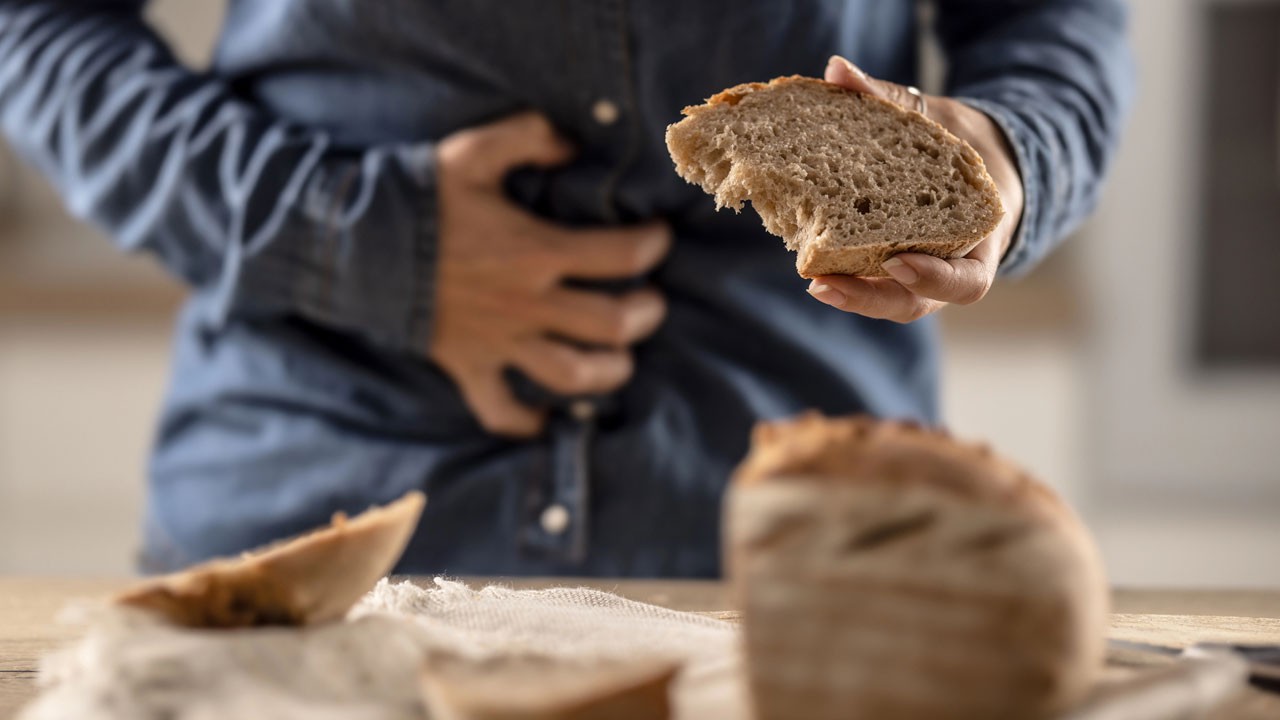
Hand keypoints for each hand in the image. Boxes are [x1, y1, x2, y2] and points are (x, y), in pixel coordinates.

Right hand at [433, 113, 670, 436]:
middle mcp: (526, 303)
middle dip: (645, 314)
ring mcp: (498, 341)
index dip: (653, 245)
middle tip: (648, 301)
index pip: (622, 255)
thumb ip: (530, 138)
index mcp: (535, 251)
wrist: (350, 244)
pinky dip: (526, 422)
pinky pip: (500, 412)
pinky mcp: (468, 366)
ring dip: (608, 371)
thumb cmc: (417, 196)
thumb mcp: (473, 151)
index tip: (658, 237)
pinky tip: (547, 417)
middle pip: (612, 325)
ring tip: (619, 357)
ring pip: (572, 375)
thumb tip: (574, 145)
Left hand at [806, 56, 1024, 321]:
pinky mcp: (890, 267)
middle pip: (914, 302)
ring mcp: (919, 273)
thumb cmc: (960, 144)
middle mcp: (950, 267)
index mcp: (980, 240)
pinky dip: (842, 271)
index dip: (933, 277)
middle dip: (870, 298)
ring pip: (889, 299)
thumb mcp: (938, 119)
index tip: (896, 261)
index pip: (967, 282)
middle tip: (823, 284)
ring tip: (812, 282)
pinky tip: (806, 257)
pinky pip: (871, 278)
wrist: (973, 159)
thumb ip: (890, 99)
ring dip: (851, 294)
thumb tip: (837, 71)